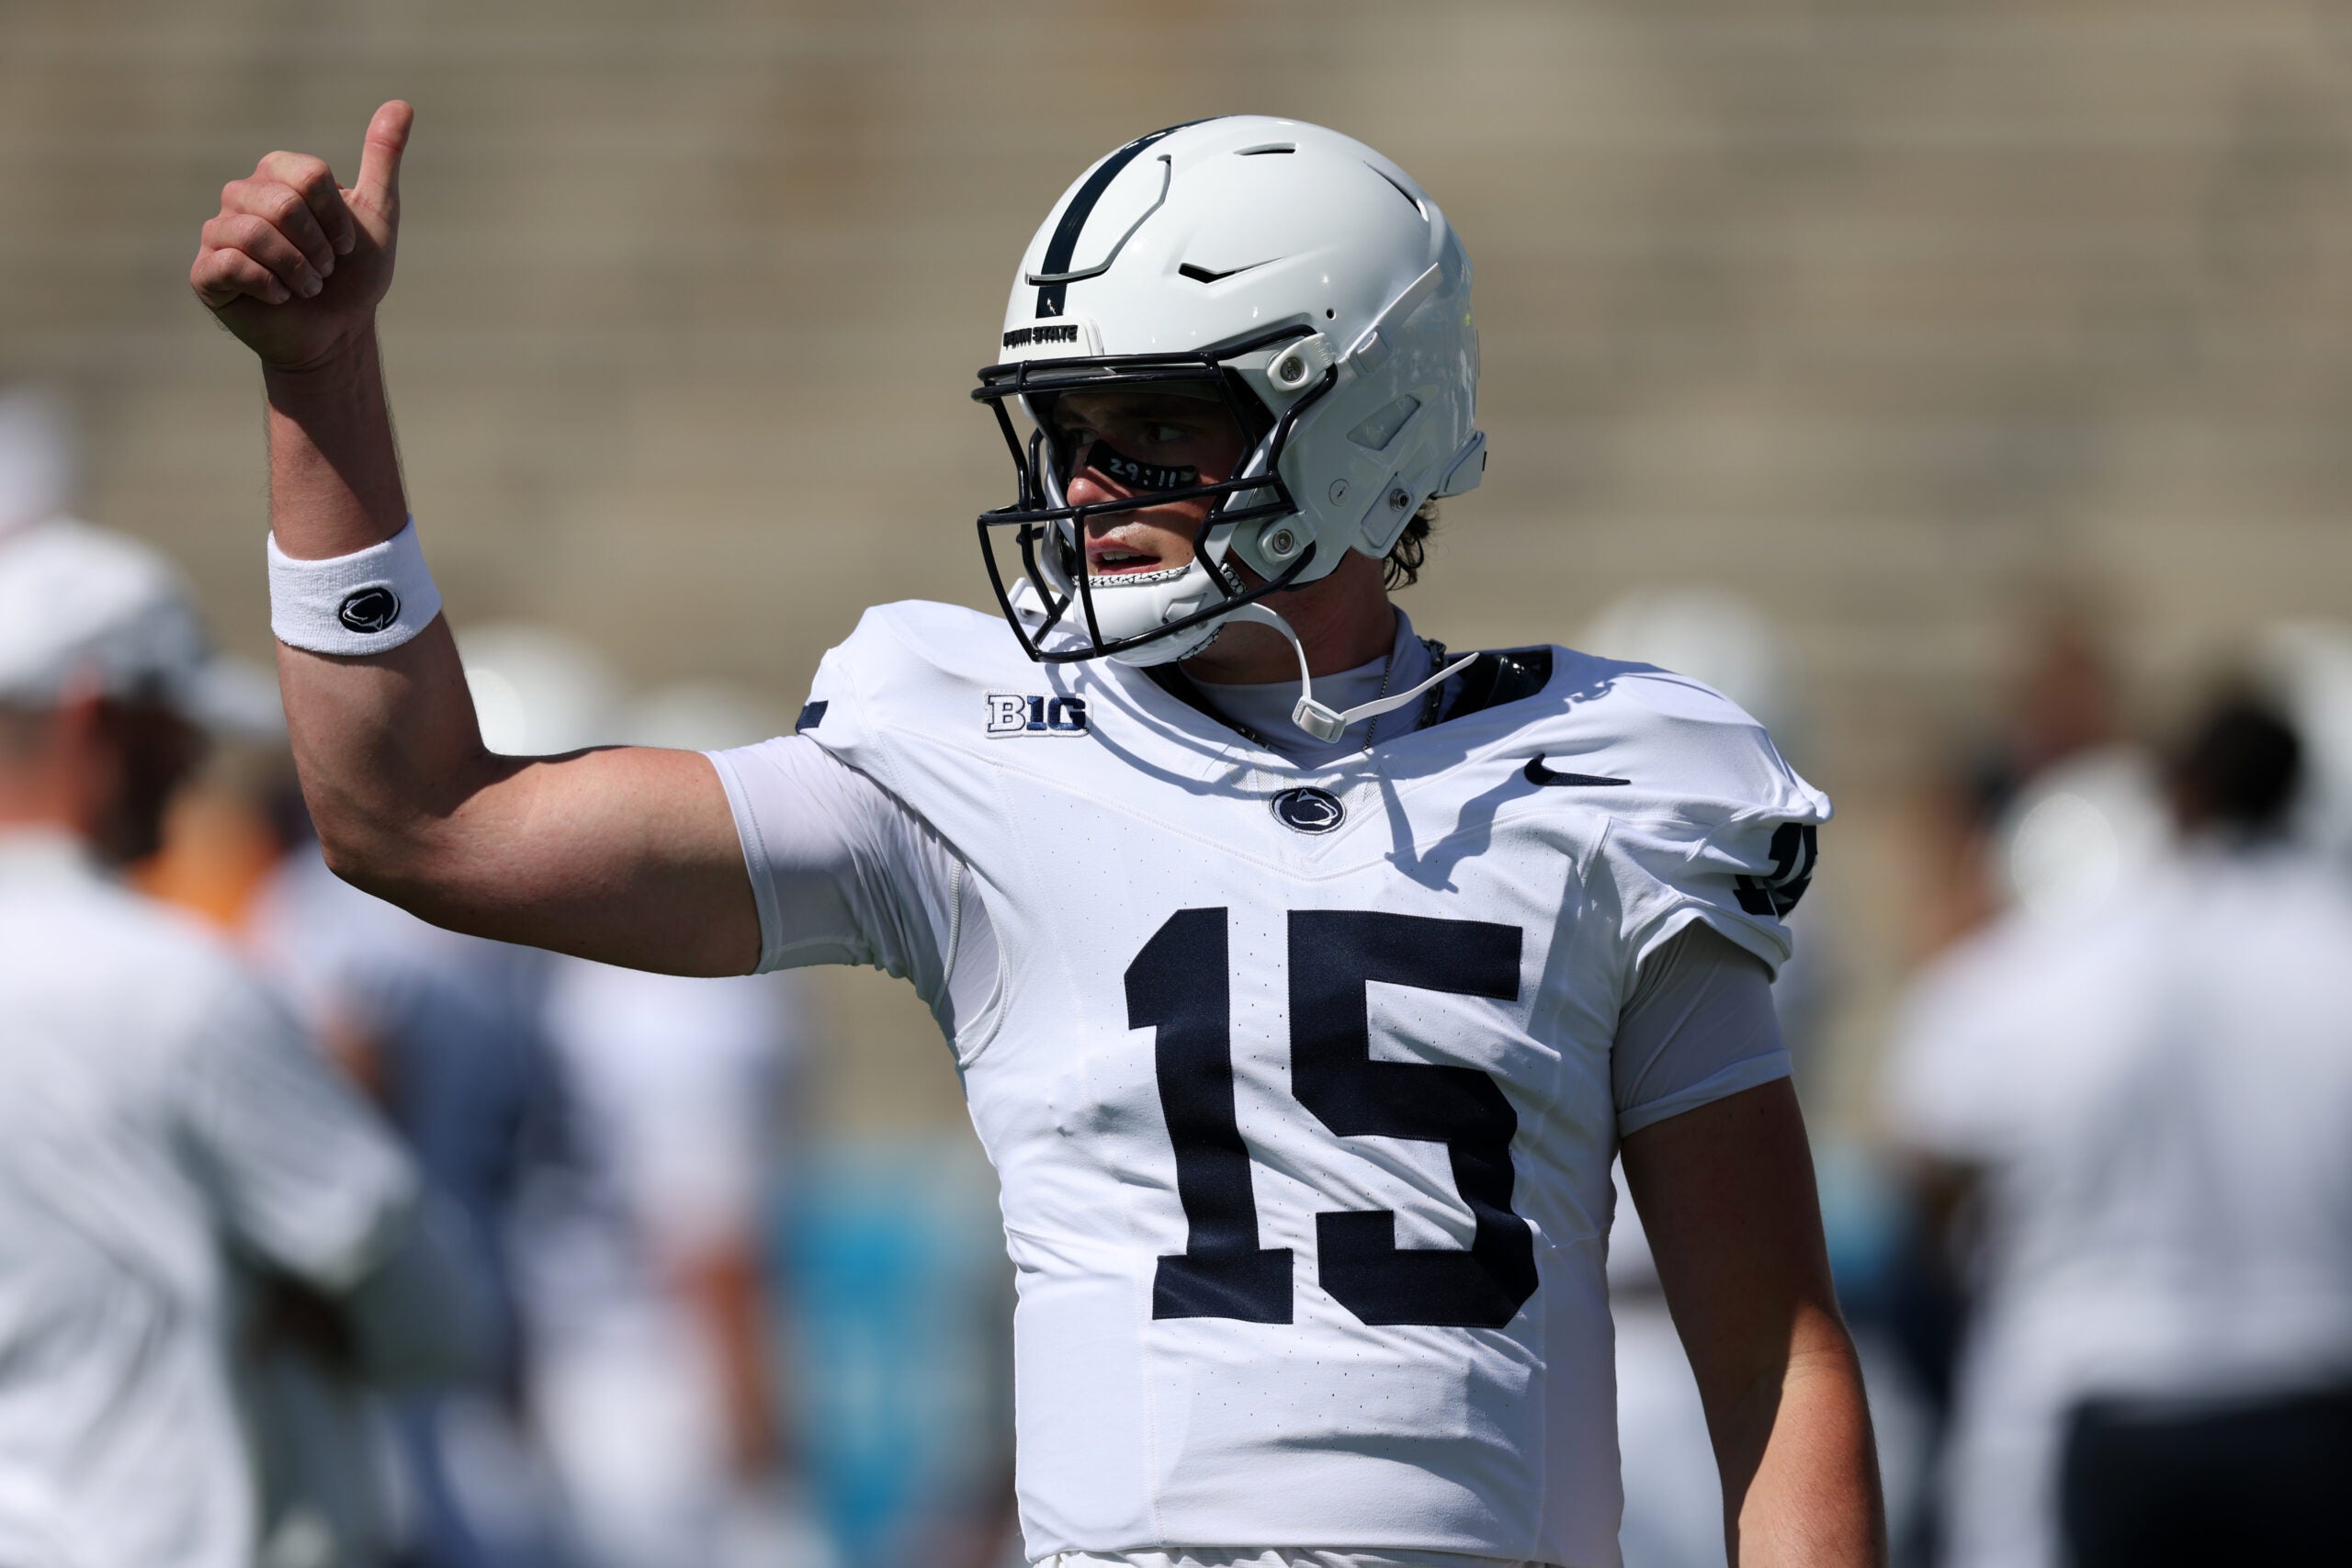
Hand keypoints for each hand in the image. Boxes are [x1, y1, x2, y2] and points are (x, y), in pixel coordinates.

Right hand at [192, 100, 411, 371]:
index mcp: (276, 176)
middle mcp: (241, 196)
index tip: (345, 246)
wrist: (336, 334)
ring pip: (254, 234)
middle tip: (325, 272)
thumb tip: (402, 104)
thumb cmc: (354, 276)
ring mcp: (218, 233)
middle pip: (282, 204)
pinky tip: (280, 298)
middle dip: (318, 249)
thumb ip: (382, 158)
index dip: (336, 219)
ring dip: (298, 270)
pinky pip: (230, 264)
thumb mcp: (377, 214)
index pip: (307, 175)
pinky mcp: (206, 273)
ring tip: (307, 287)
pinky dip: (269, 286)